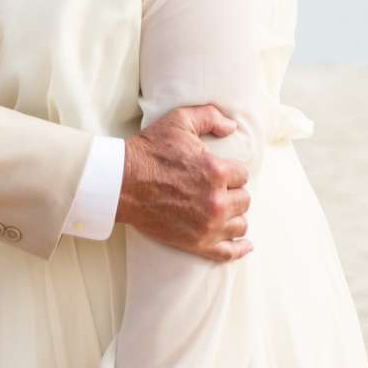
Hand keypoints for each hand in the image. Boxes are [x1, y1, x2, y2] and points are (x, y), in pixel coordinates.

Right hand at [118, 103, 249, 262]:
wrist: (121, 183)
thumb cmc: (149, 151)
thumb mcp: (179, 121)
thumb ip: (210, 116)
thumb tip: (231, 126)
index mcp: (216, 171)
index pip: (242, 175)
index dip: (231, 171)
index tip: (219, 171)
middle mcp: (217, 201)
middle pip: (244, 200)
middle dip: (233, 193)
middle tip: (217, 189)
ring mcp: (208, 225)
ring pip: (240, 223)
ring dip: (234, 215)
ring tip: (223, 210)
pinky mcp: (196, 243)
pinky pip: (228, 251)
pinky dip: (240, 248)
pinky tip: (245, 245)